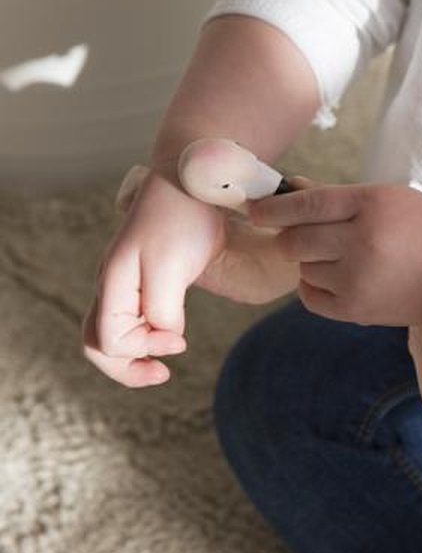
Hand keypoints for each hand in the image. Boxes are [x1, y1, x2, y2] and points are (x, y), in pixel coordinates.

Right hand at [83, 171, 224, 386]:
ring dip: (133, 357)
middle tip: (163, 373)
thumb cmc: (183, 218)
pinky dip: (145, 338)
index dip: (143, 349)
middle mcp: (111, 286)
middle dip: (127, 368)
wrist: (193, 179)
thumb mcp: (173, 268)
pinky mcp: (144, 279)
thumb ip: (163, 310)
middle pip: (98, 345)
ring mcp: (124, 283)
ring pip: (111, 335)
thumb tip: (165, 335)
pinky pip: (131, 320)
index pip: (110, 341)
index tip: (181, 341)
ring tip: (163, 368)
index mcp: (113, 283)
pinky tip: (170, 337)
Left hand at [248, 182, 421, 328]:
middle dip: (290, 237)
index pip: (306, 204)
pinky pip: (309, 296)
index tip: (256, 211)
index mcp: (371, 204)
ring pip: (302, 267)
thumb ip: (336, 196)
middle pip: (295, 240)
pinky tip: (335, 278)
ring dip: (310, 262)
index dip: (273, 208)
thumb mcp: (387, 199)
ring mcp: (358, 278)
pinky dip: (314, 287)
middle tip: (301, 236)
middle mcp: (362, 241)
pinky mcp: (356, 309)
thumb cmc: (421, 230)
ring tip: (340, 258)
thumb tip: (289, 188)